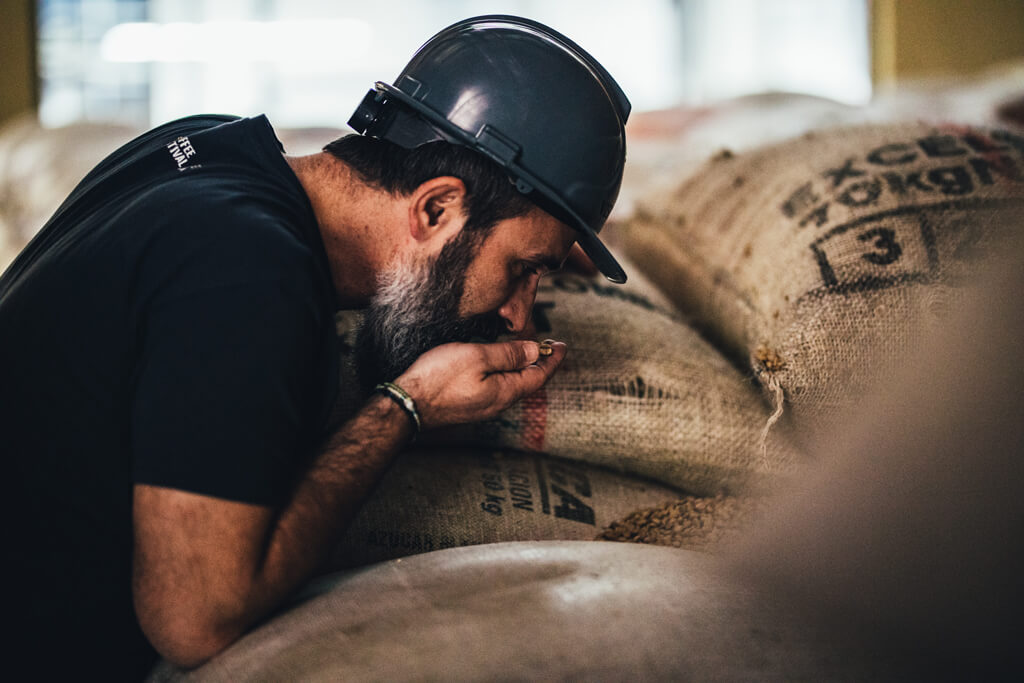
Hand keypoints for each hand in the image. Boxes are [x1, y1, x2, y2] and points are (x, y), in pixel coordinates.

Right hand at [395, 340, 566, 428]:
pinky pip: (497, 388)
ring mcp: (483, 407)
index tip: (562, 346)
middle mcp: (498, 404)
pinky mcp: (469, 406)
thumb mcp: (477, 357)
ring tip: (528, 352)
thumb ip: (508, 354)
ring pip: (512, 386)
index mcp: (505, 392)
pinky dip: (506, 373)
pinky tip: (499, 364)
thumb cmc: (439, 378)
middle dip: (541, 364)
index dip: (553, 361)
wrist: (407, 405)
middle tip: (549, 347)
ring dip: (523, 368)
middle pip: (527, 383)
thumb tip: (536, 352)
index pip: (539, 377)